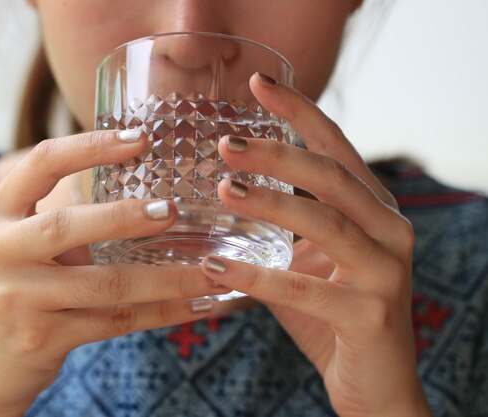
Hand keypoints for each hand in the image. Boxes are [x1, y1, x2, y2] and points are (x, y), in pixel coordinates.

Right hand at [0, 130, 229, 416]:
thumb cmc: (14, 288)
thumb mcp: (18, 242)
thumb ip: (65, 216)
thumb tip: (145, 192)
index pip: (42, 163)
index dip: (92, 146)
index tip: (139, 138)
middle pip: (67, 225)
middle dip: (125, 217)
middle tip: (172, 211)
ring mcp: (17, 297)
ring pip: (105, 283)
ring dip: (166, 277)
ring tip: (209, 269)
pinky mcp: (42, 338)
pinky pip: (115, 321)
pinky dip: (162, 312)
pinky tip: (197, 305)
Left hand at [201, 73, 431, 416]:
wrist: (373, 383)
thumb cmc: (332, 315)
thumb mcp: (306, 261)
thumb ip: (277, 229)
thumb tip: (218, 196)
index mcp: (374, 209)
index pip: (337, 148)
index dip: (299, 112)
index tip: (260, 83)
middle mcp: (390, 230)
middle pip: (331, 176)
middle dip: (277, 154)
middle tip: (226, 143)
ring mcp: (387, 271)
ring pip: (324, 222)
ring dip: (269, 203)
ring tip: (223, 189)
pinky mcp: (372, 314)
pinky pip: (306, 288)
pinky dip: (257, 276)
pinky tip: (215, 266)